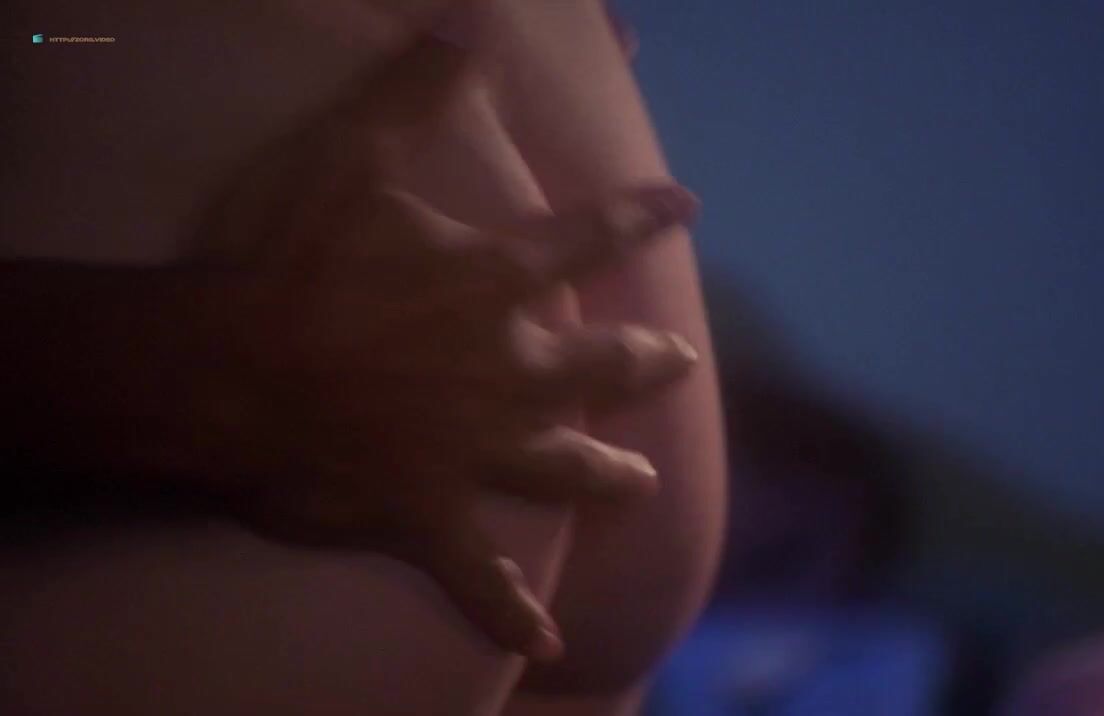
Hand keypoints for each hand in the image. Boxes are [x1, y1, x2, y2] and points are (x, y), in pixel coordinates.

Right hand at [191, 38, 700, 660]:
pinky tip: (541, 643)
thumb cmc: (281, 263)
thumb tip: (465, 35)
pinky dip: (509, 612)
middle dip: (641, 363)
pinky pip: (479, 575)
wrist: (222, 371)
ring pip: (565, 466)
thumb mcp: (349, 158)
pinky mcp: (428, 513)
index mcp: (492, 286)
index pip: (587, 241)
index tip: (683, 207)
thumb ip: (411, 96)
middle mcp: (504, 371)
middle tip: (673, 361)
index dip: (639, 218)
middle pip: (598, 369)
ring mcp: (473, 450)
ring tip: (641, 482)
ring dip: (607, 474)